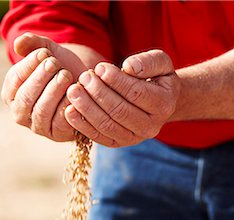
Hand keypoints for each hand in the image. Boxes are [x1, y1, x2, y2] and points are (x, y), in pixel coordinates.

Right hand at [1, 33, 88, 141]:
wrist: (82, 84)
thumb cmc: (60, 68)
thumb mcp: (46, 52)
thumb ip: (32, 44)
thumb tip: (18, 44)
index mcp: (11, 93)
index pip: (14, 80)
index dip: (29, 65)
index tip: (45, 52)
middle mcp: (20, 113)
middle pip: (26, 97)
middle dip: (41, 78)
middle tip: (55, 63)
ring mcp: (38, 126)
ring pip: (42, 111)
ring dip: (54, 91)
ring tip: (66, 75)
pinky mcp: (57, 134)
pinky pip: (59, 122)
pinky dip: (66, 105)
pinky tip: (74, 92)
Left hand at [64, 50, 180, 146]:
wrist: (157, 102)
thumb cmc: (156, 77)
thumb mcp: (161, 63)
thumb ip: (148, 61)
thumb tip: (128, 67)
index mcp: (164, 105)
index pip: (136, 93)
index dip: (116, 81)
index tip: (99, 67)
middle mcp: (150, 127)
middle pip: (120, 111)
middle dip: (98, 93)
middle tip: (83, 77)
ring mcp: (133, 138)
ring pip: (107, 125)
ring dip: (87, 108)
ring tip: (73, 90)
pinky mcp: (117, 144)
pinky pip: (98, 137)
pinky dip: (82, 125)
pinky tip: (69, 110)